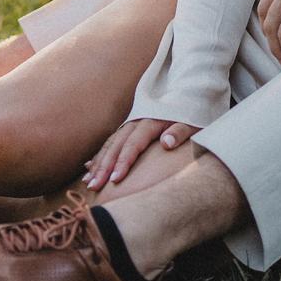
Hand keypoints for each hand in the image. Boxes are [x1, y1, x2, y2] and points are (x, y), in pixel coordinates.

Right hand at [84, 118, 198, 189]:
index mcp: (151, 122)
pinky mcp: (129, 129)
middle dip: (103, 167)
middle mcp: (136, 122)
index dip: (123, 162)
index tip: (115, 179)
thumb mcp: (192, 122)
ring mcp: (130, 125)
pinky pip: (111, 143)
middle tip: (94, 186)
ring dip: (98, 163)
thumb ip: (180, 132)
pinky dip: (99, 156)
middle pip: (116, 146)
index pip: (134, 145)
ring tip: (88, 182)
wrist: (188, 94)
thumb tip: (166, 142)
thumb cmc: (192, 113)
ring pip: (110, 145)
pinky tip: (89, 168)